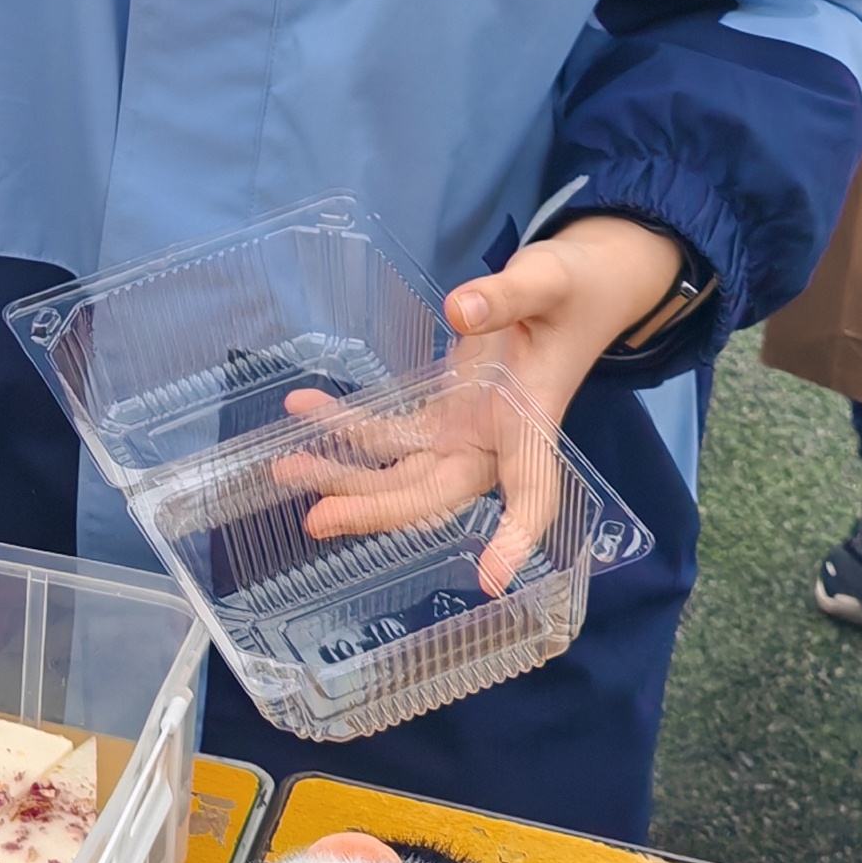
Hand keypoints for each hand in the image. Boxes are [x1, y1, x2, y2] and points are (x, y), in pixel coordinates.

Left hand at [268, 213, 678, 590]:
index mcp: (533, 423)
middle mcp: (494, 442)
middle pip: (435, 492)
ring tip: (284, 469)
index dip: (515, 538)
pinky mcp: (442, 415)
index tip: (490, 580)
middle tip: (317, 521)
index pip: (532, 494)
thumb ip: (506, 297)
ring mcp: (464, 432)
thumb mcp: (548, 281)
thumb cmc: (574, 291)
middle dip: (376, 509)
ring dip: (344, 474)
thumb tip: (460, 310)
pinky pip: (389, 431)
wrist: (577, 288)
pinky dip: (345, 425)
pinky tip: (302, 407)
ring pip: (401, 470)